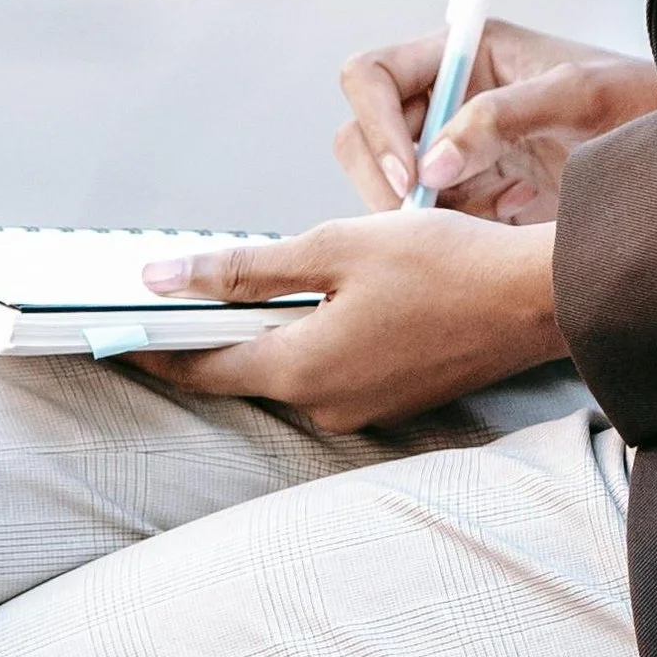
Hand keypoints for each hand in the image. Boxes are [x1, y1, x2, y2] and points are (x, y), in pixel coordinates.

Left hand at [130, 209, 563, 428]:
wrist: (539, 299)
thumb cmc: (446, 264)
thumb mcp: (337, 247)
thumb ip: (246, 267)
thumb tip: (165, 279)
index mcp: (303, 370)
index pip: (202, 368)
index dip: (155, 347)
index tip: (116, 328)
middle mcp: (326, 406)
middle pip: (245, 368)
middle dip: (213, 330)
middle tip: (182, 285)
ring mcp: (363, 410)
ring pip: (291, 366)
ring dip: (270, 327)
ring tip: (258, 277)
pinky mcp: (393, 399)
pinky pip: (332, 368)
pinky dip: (314, 334)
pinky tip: (328, 294)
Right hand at [336, 16, 656, 220]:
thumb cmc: (638, 101)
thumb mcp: (577, 97)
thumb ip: (502, 118)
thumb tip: (432, 164)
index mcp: (465, 53)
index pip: (372, 75)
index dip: (376, 122)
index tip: (408, 172)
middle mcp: (450, 97)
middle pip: (365, 133)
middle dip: (385, 177)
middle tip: (429, 216)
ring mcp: (458, 148)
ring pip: (390, 184)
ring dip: (418, 212)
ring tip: (483, 220)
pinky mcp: (474, 194)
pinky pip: (429, 218)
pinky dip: (446, 234)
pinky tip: (498, 229)